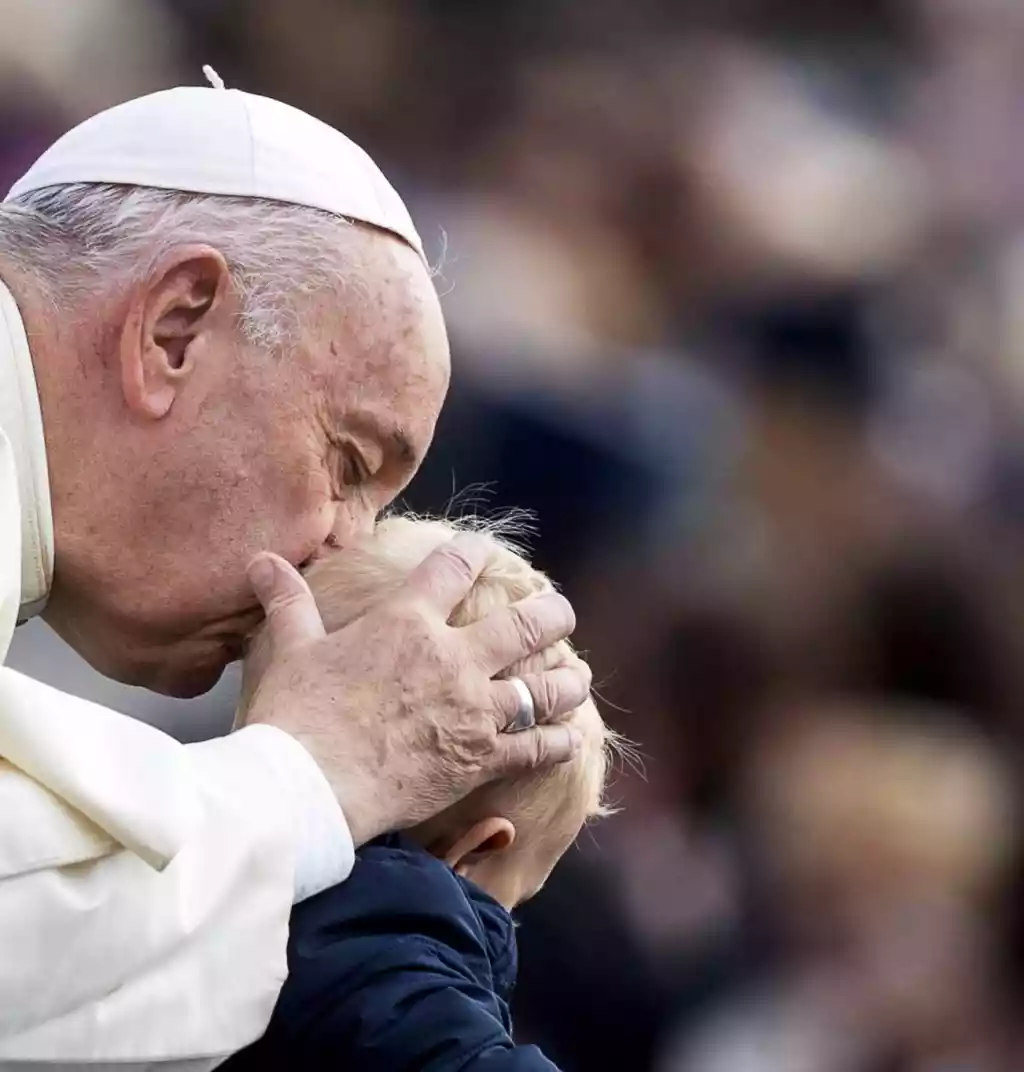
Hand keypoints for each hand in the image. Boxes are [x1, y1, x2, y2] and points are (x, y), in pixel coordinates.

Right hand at [240, 534, 590, 845]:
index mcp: (407, 622)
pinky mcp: (481, 759)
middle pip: (526, 624)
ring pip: (544, 688)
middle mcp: (453, 658)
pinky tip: (569, 738)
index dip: (475, 553)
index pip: (454, 569)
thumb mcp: (290, 649)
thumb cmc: (296, 714)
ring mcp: (473, 710)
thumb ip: (287, 601)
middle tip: (562, 613)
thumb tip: (261, 560)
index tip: (488, 550)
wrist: (307, 787)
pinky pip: (536, 749)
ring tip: (578, 675)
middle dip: (553, 614)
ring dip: (567, 680)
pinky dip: (557, 743)